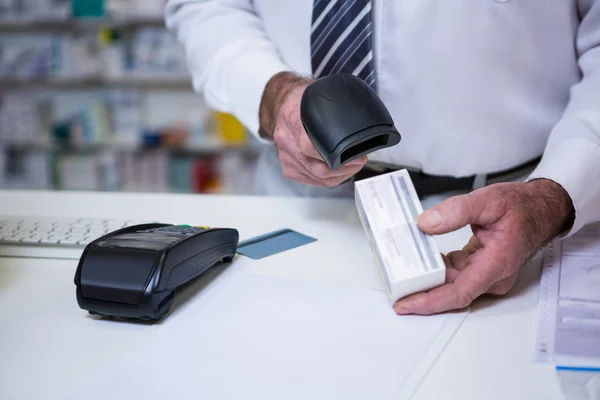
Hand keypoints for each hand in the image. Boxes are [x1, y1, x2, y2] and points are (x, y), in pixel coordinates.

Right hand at [258, 72, 366, 186]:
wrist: (280, 106)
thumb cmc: (299, 100)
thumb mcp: (315, 95)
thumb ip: (330, 106)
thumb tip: (355, 112)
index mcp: (292, 121)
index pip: (309, 147)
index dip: (335, 157)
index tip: (354, 156)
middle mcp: (287, 142)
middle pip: (317, 168)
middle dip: (344, 169)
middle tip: (359, 161)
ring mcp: (287, 158)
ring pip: (317, 178)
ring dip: (339, 176)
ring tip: (352, 166)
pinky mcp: (289, 169)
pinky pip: (312, 181)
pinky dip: (328, 180)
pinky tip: (338, 173)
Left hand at [394, 178, 574, 314]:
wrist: (540, 209)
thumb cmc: (522, 207)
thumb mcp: (488, 200)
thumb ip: (456, 211)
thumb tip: (426, 224)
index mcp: (496, 263)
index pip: (459, 292)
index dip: (430, 301)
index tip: (406, 304)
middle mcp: (493, 275)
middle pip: (451, 291)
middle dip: (422, 290)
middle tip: (394, 285)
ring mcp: (488, 275)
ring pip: (452, 283)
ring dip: (428, 277)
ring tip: (402, 269)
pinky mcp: (482, 269)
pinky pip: (456, 274)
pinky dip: (438, 268)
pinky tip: (423, 257)